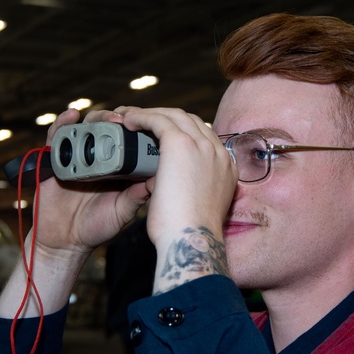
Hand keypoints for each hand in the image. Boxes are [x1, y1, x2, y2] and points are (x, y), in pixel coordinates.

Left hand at [117, 106, 236, 291]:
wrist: (192, 240)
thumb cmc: (188, 235)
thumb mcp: (196, 209)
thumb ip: (189, 192)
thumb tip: (166, 189)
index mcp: (226, 168)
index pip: (204, 139)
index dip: (183, 133)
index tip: (163, 137)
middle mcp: (218, 153)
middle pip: (191, 121)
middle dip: (166, 118)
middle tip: (144, 122)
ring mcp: (202, 145)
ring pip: (175, 116)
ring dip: (151, 114)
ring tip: (131, 118)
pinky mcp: (180, 143)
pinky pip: (158, 119)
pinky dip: (141, 117)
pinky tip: (128, 121)